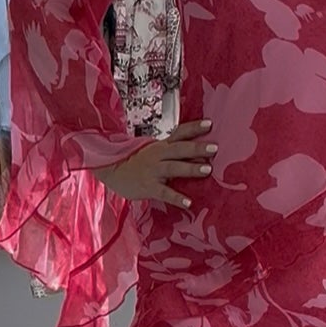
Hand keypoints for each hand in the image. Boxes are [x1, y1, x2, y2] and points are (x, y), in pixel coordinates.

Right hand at [92, 120, 215, 208]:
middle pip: (180, 149)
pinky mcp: (148, 187)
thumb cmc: (137, 162)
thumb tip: (201, 155)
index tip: (210, 123)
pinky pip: (164, 192)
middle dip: (197, 148)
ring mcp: (153, 170)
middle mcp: (158, 155)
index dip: (194, 128)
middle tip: (214, 148)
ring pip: (174, 167)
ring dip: (191, 168)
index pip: (179, 133)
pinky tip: (188, 203)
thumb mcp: (154, 151)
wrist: (111, 171)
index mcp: (161, 145)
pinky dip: (177, 198)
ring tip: (207, 170)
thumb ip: (175, 152)